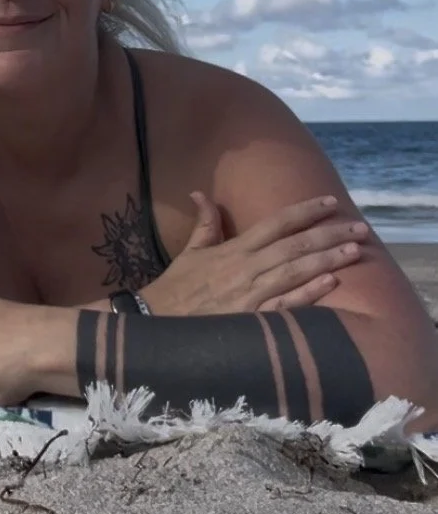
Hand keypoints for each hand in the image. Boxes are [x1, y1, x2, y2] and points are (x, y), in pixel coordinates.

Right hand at [140, 193, 368, 317]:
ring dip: (326, 260)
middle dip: (328, 234)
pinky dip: (307, 293)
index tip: (330, 202)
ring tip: (354, 251)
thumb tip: (199, 193)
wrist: (155, 321)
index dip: (304, 211)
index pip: (275, 223)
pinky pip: (284, 305)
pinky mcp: (249, 319)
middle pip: (294, 246)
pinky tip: (330, 283)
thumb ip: (204, 224)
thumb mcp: (189, 252)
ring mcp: (249, 294)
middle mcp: (246, 268)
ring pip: (294, 272)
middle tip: (359, 227)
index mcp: (234, 249)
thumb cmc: (176, 288)